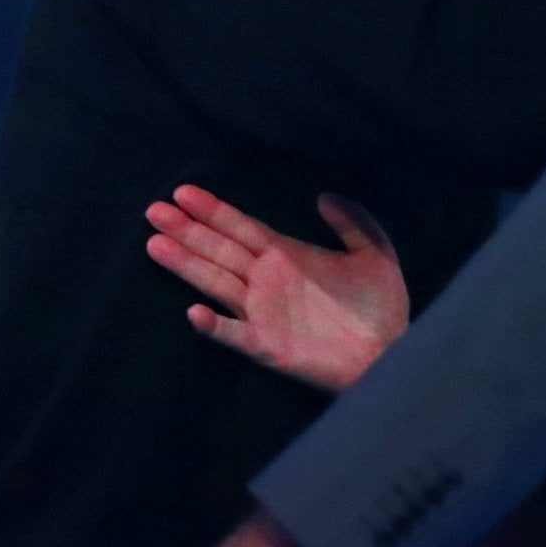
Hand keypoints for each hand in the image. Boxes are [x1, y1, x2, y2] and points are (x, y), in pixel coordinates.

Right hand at [145, 185, 408, 391]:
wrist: (391, 354)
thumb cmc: (381, 307)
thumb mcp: (374, 254)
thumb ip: (354, 222)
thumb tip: (324, 195)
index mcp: (287, 256)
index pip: (242, 228)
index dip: (213, 210)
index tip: (183, 191)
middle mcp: (267, 281)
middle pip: (220, 250)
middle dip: (188, 230)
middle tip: (154, 210)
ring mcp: (263, 313)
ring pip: (216, 283)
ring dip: (187, 265)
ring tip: (156, 244)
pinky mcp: (267, 345)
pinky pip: (234, 334)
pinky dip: (214, 325)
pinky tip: (193, 312)